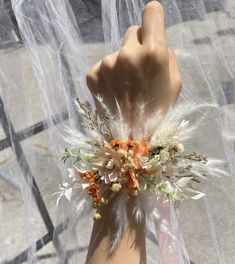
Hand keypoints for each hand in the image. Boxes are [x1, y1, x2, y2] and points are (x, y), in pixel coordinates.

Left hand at [86, 1, 181, 123]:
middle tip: (140, 71)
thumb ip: (165, 55)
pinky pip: (104, 65)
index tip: (153, 24)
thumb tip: (152, 40)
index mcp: (154, 54)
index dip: (154, 17)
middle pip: (133, 32)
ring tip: (126, 89)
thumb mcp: (174, 84)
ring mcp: (107, 64)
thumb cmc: (157, 113)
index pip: (152, 12)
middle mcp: (128, 54)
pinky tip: (114, 93)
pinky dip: (109, 75)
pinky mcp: (92, 74)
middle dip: (138, 46)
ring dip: (123, 64)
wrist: (129, 140)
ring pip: (118, 52)